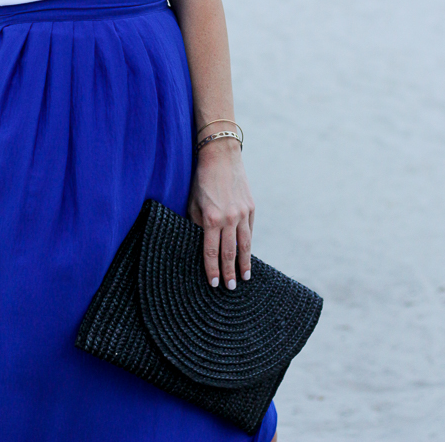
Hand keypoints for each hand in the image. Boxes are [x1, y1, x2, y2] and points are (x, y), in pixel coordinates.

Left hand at [187, 137, 254, 288]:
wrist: (221, 155)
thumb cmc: (202, 179)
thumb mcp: (193, 202)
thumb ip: (197, 223)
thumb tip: (199, 242)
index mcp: (211, 218)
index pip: (212, 251)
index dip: (212, 269)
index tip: (213, 283)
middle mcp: (229, 218)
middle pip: (230, 252)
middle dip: (230, 272)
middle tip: (230, 287)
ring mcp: (242, 213)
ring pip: (245, 244)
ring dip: (244, 263)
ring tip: (245, 277)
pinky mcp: (251, 207)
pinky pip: (249, 230)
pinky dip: (248, 244)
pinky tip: (247, 254)